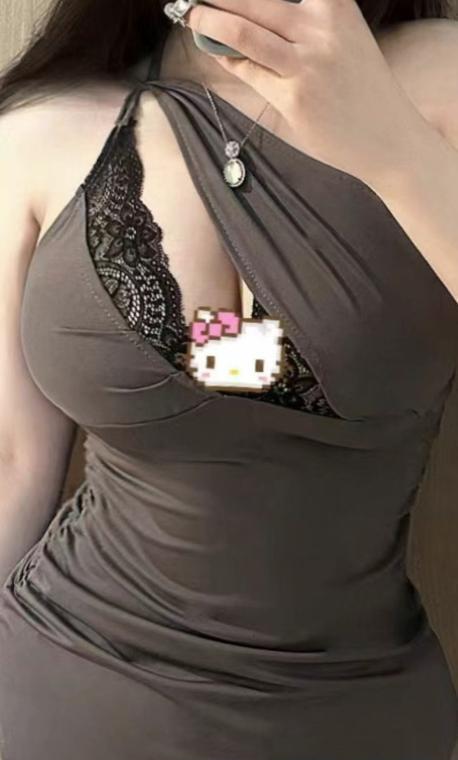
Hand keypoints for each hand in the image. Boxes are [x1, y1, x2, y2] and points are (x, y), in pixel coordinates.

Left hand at [186, 0, 426, 187]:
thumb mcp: (342, 39)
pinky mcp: (293, 97)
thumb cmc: (361, 87)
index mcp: (334, 5)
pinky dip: (228, 59)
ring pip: (244, 32)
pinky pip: (249, 72)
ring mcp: (306, 64)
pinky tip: (216, 51)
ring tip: (190, 14)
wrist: (388, 136)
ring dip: (209, 21)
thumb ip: (301, 26)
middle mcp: (321, 27)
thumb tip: (246, 17)